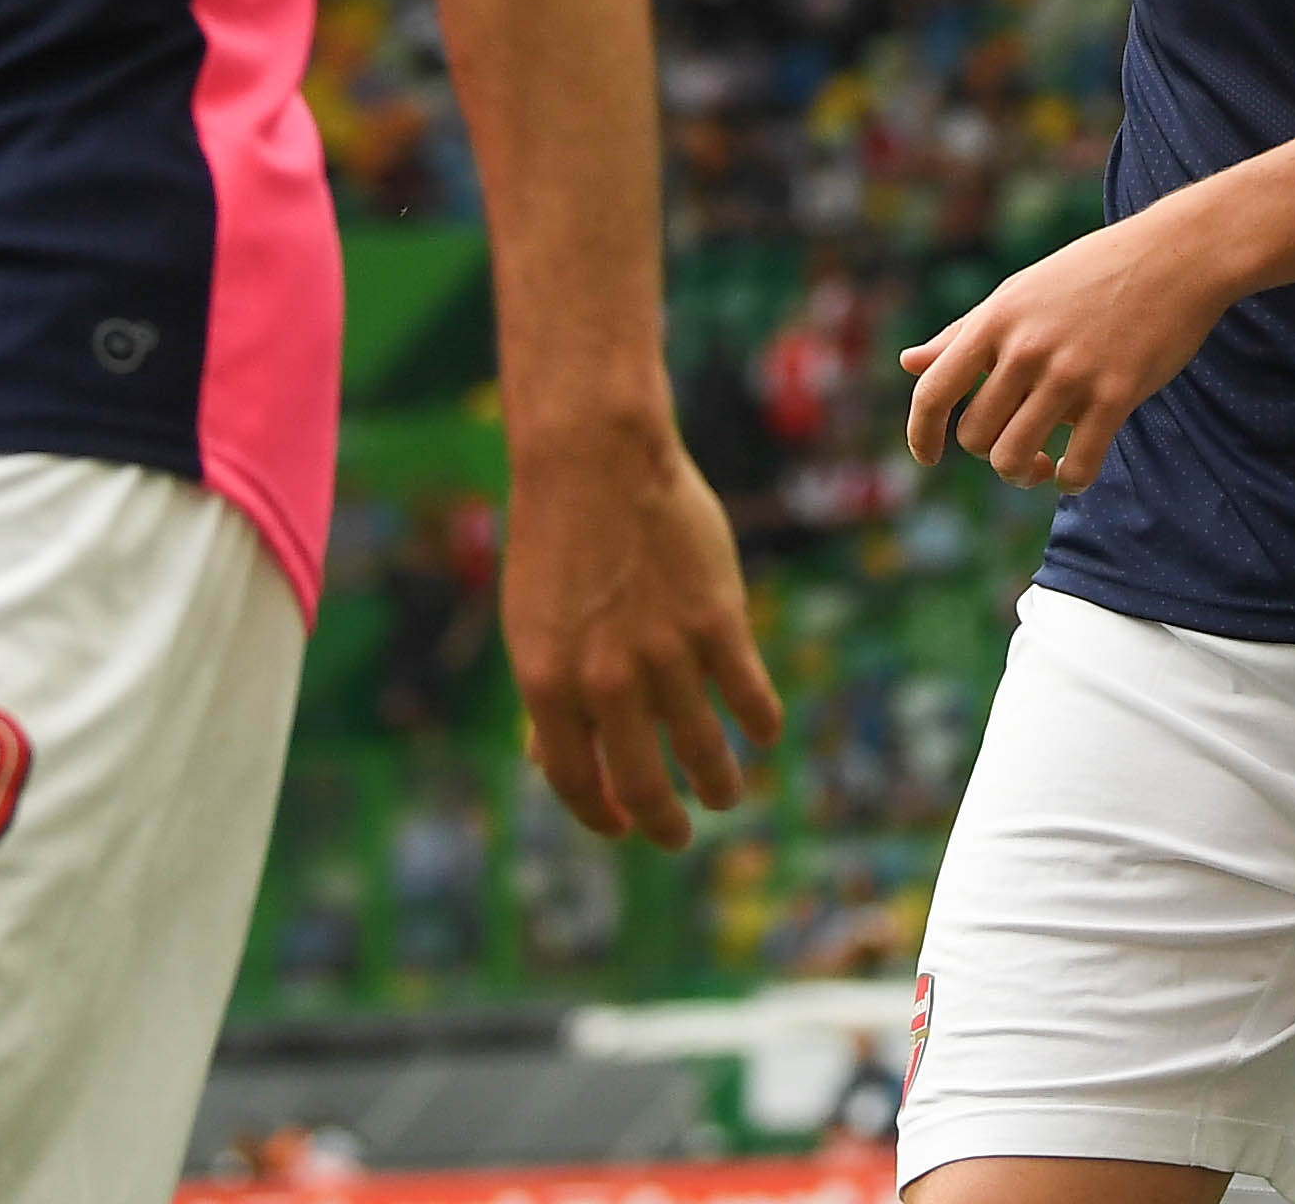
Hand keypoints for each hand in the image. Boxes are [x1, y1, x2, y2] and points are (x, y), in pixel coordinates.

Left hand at [501, 414, 782, 850]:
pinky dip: (760, 724)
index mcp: (547, 684)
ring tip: (724, 796)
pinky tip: (762, 734)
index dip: (601, 815)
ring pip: (704, 750)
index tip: (623, 826)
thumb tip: (549, 763)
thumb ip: (548, 698)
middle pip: (642, 782)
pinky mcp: (718, 622)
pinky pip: (749, 697)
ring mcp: (665, 653)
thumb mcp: (531, 626)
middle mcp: (604, 680)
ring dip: (717, 785)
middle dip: (663, 822)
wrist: (595, 460)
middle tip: (676, 835)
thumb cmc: (557, 543)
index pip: (575, 782)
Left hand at [899, 204, 1243, 490]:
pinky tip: (1073, 470)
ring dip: (1022, 473)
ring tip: (1040, 463)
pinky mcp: (1116, 394)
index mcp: (996, 319)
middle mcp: (1026, 347)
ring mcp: (1071, 372)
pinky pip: (1076, 466)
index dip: (920, 435)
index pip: (934, 391)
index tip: (928, 458)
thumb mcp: (1020, 293)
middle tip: (1017, 445)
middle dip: (989, 451)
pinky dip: (1069, 480)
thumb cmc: (1093, 272)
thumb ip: (964, 332)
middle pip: (975, 434)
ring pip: (1014, 457)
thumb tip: (908, 363)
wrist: (1177, 254)